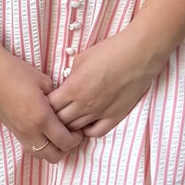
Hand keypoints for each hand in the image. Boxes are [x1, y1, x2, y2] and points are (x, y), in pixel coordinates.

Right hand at [0, 47, 83, 162]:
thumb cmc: (16, 72)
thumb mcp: (44, 82)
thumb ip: (57, 98)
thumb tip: (62, 107)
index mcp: (42, 118)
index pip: (65, 142)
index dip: (76, 139)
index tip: (79, 130)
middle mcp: (30, 131)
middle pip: (53, 156)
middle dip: (65, 148)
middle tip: (70, 134)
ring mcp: (19, 133)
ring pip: (40, 155)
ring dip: (51, 149)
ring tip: (55, 134)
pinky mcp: (11, 130)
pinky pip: (29, 147)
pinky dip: (39, 145)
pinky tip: (42, 130)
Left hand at [48, 25, 165, 138]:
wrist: (138, 55)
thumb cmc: (110, 51)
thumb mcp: (81, 59)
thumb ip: (70, 76)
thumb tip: (66, 85)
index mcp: (72, 88)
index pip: (49, 106)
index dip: (46, 105)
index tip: (47, 101)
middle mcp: (83, 104)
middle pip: (60, 121)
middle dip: (54, 118)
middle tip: (55, 113)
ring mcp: (99, 113)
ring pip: (76, 129)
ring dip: (69, 125)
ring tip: (69, 119)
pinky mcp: (115, 117)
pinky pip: (96, 132)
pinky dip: (87, 131)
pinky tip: (86, 123)